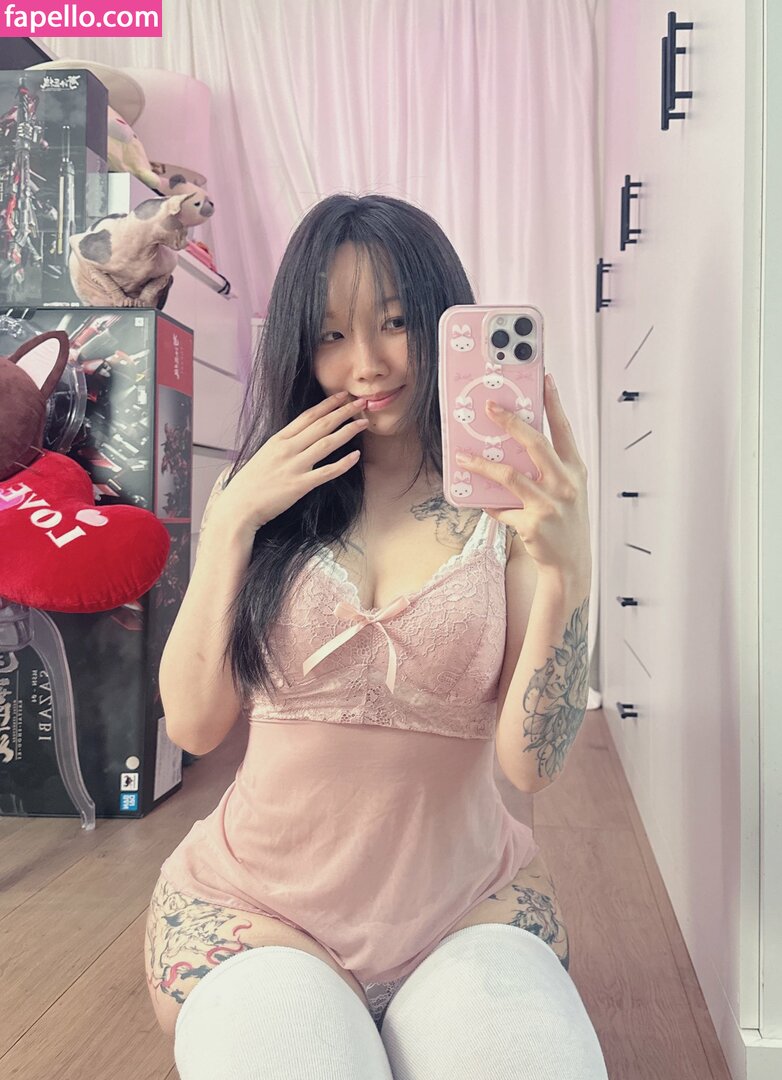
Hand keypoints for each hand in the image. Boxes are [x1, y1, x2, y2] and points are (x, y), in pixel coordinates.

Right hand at [214, 391, 368, 531]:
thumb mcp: (264, 455)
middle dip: (344, 411)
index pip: (308, 416)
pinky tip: (356, 456)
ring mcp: (294, 466)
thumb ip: (283, 445)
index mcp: (278, 439)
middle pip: (321, 424)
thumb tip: (300, 437)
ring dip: (348, 431)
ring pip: (326, 443)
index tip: (344, 396)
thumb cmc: (251, 483)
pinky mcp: (300, 485)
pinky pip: (326, 472)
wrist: (239, 506)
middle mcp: (287, 449)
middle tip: (362, 402)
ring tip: (364, 422)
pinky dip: (343, 463)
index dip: (328, 404)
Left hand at [455, 374, 590, 578]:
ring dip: (482, 465)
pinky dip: (489, 503)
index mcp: (575, 470)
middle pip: (535, 444)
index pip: (563, 430)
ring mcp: (549, 505)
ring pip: (510, 475)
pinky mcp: (532, 524)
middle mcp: (566, 484)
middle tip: (490, 407)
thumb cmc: (565, 522)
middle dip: (511, 422)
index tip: (545, 378)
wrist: (570, 565)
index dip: (554, 403)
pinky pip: (501, 507)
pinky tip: (479, 500)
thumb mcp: (567, 491)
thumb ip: (549, 469)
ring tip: (463, 457)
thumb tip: (514, 445)